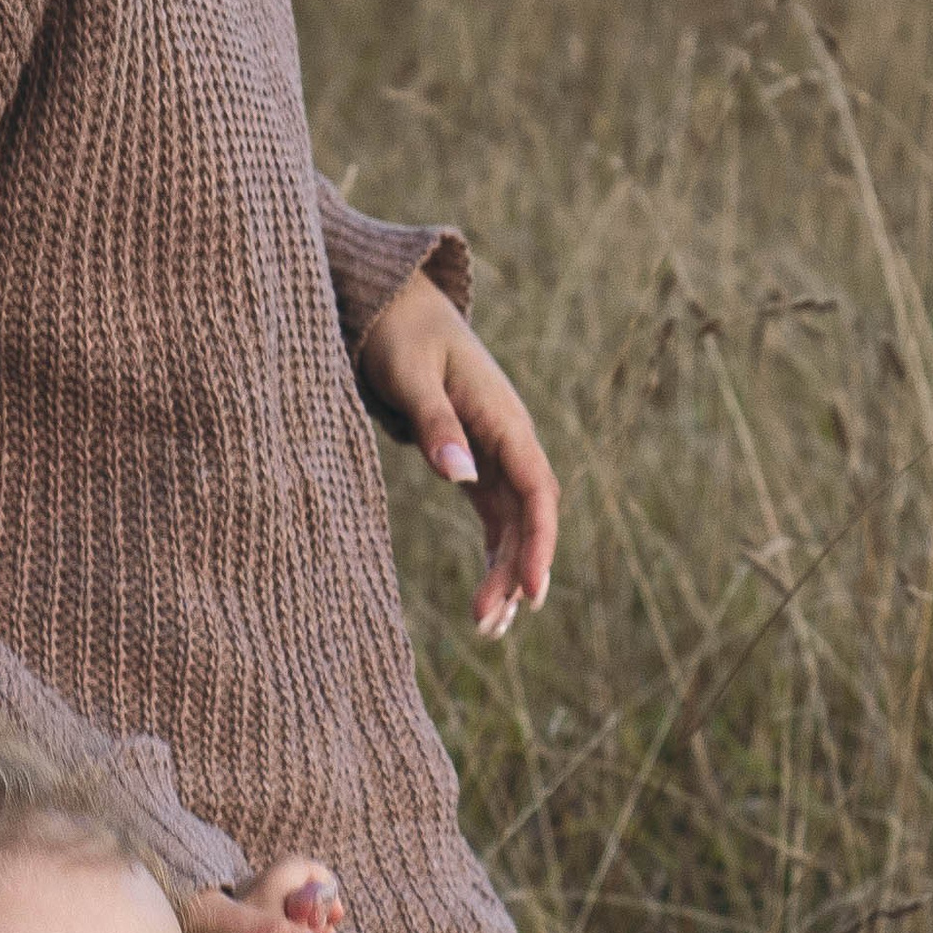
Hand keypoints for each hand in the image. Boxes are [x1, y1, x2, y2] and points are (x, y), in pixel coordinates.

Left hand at [355, 271, 559, 641]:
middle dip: (515, 571)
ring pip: (513, 522)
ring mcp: (494, 451)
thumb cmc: (399, 334)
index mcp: (503, 416)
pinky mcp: (474, 459)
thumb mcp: (410, 375)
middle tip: (488, 627)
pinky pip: (494, 515)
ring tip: (488, 629)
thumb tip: (461, 477)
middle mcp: (508, 437)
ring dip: (505, 572)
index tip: (532, 590)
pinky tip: (489, 598)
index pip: (536, 488)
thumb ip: (435, 424)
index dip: (540, 541)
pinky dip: (494, 553)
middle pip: (527, 515)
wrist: (392, 303)